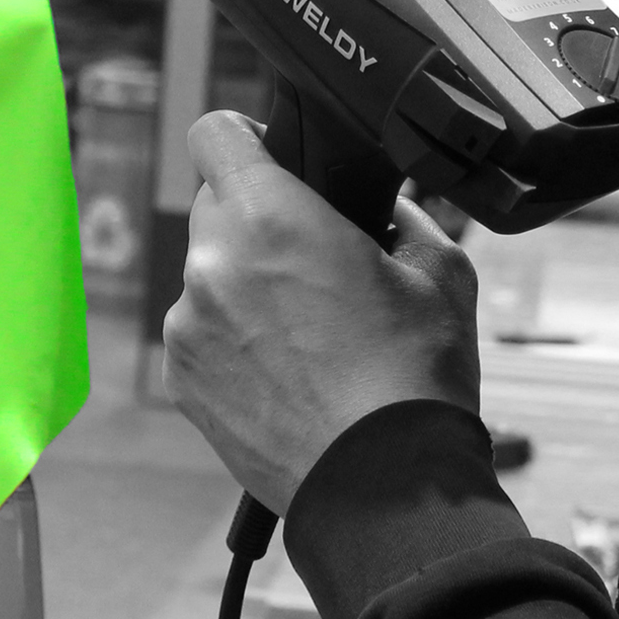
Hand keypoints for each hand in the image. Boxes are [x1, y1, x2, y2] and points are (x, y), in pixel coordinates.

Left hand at [162, 112, 479, 514]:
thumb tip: (382, 208)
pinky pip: (200, 331)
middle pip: (215, 205)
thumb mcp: (438, 273)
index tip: (267, 156)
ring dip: (244, 285)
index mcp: (270, 217)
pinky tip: (285, 370)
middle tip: (313, 261)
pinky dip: (232, 338)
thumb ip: (401, 217)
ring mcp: (188, 322)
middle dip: (258, 220)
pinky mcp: (181, 374)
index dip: (243, 136)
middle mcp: (212, 262)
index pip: (214, 133)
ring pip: (208, 273)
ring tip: (307, 333)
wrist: (380, 485)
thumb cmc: (411, 380)